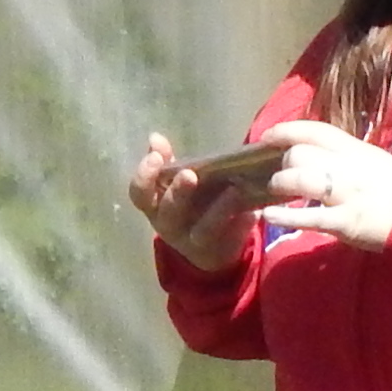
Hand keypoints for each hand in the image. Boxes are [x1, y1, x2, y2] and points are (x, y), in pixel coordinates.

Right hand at [127, 131, 260, 273]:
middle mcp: (169, 227)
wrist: (207, 250)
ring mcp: (195, 242)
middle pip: (170, 212)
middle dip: (178, 193)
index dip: (144, 176)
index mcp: (155, 207)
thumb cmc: (187, 205)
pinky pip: (231, 240)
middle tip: (190, 174)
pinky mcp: (220, 252)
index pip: (139, 194)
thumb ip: (166, 162)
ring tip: (234, 190)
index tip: (156, 156)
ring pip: (203, 230)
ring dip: (218, 210)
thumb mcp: (174, 185)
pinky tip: (252, 212)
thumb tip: (155, 137)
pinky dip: (241, 226)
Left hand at [249, 118, 391, 251]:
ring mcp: (345, 194)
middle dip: (284, 163)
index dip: (287, 130)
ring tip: (274, 193)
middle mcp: (348, 167)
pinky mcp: (345, 222)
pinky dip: (283, 216)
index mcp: (357, 149)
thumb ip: (350, 158)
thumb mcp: (378, 162)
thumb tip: (325, 158)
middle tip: (279, 174)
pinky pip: (307, 217)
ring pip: (300, 179)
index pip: (316, 131)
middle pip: (301, 154)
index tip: (268, 136)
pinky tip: (268, 215)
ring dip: (281, 184)